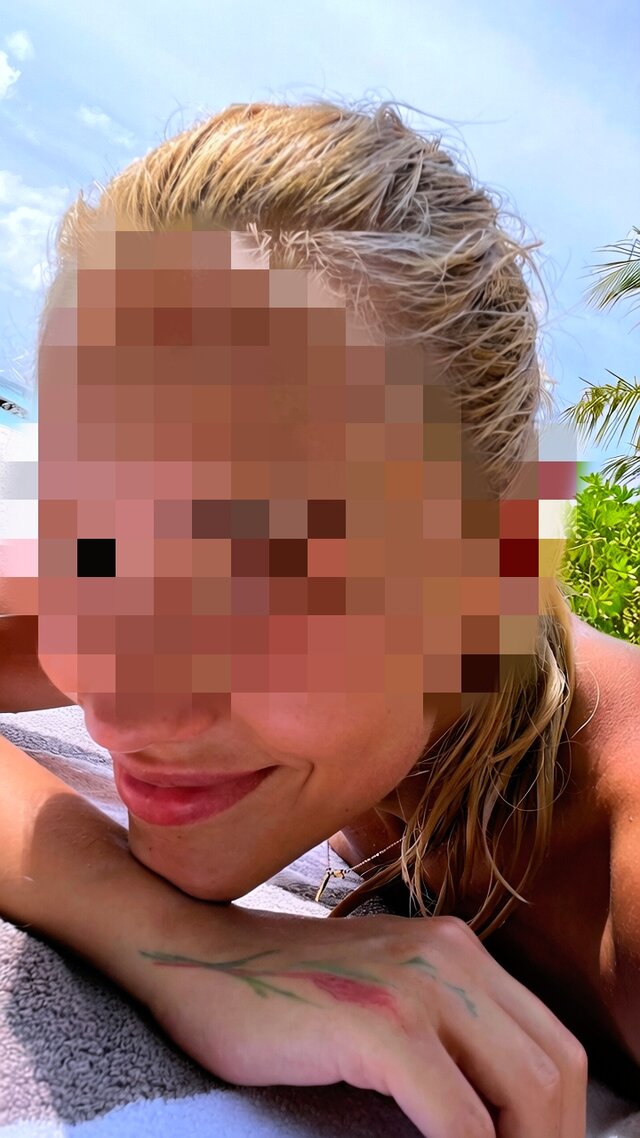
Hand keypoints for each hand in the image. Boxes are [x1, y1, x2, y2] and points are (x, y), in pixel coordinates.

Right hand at [143, 904, 587, 1136]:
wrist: (189, 952)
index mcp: (458, 949)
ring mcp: (416, 985)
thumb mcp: (382, 995)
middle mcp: (451, 955)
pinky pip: (458, 1122)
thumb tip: (494, 1113)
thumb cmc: (279, 991)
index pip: (554, 1046)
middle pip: (555, 1070)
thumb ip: (442, 1030)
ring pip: (524, 1096)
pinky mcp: (378, 1025)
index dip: (562, 1120)